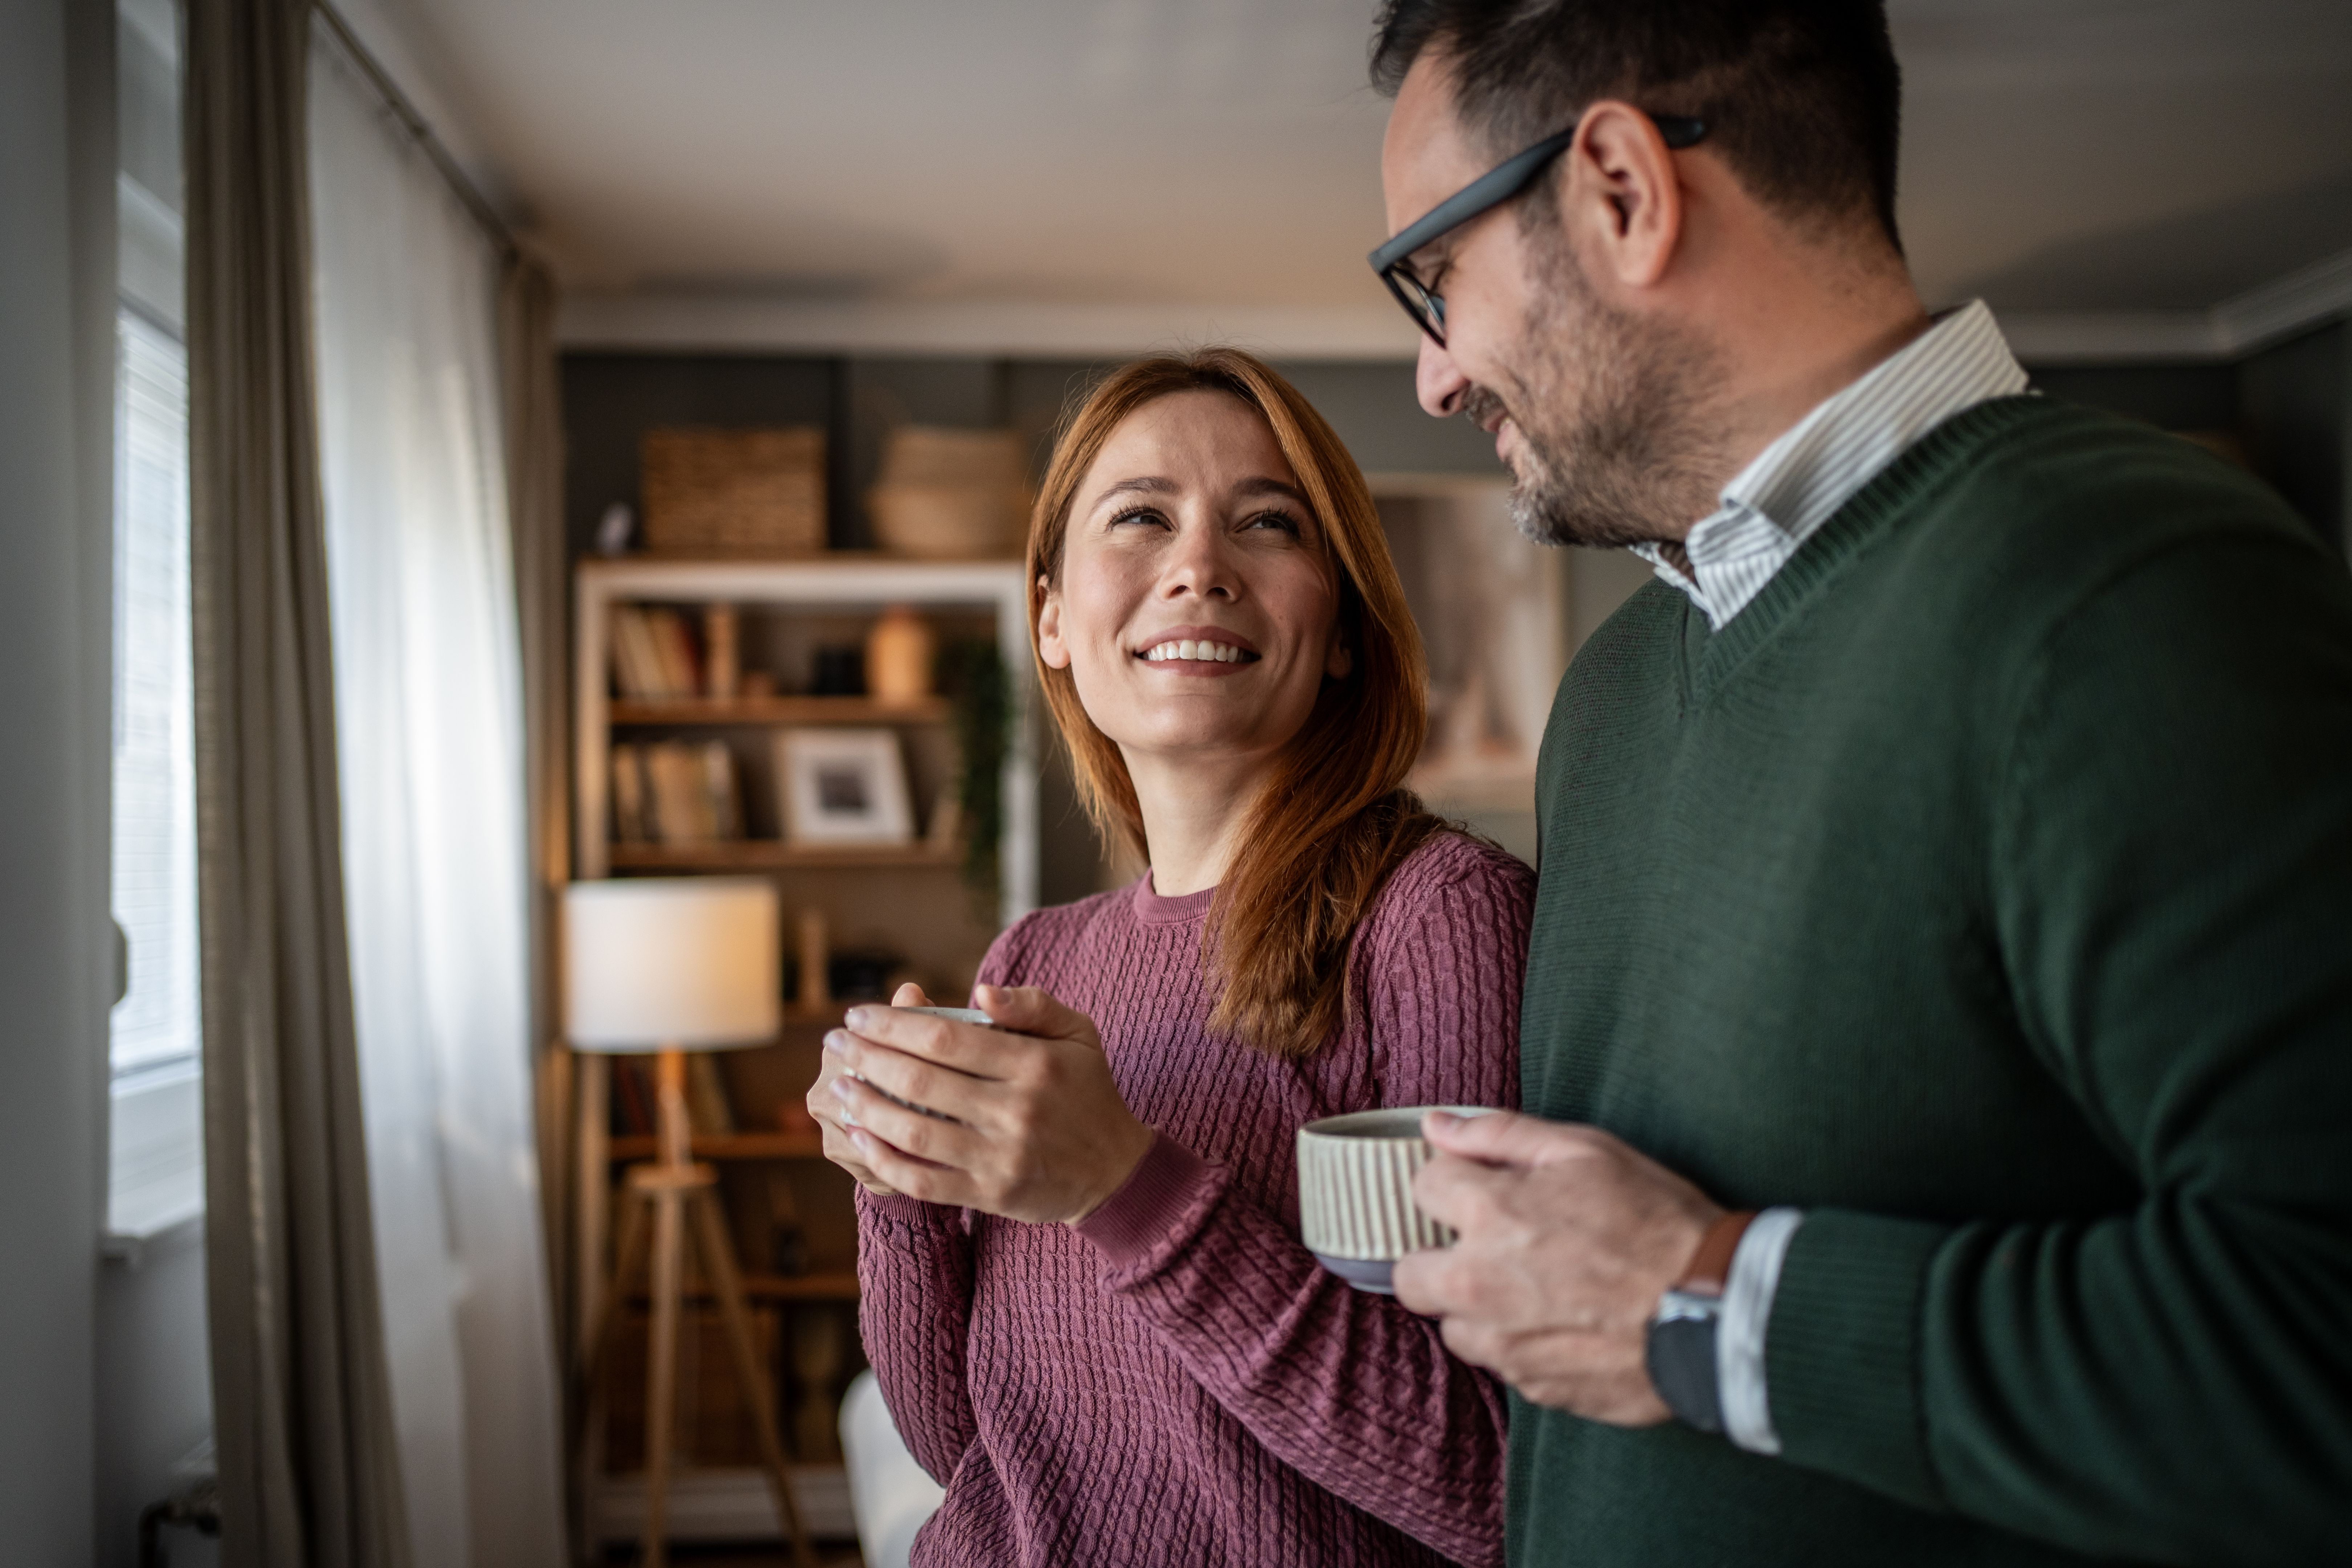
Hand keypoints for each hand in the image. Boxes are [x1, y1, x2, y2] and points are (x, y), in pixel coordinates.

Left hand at [823, 984, 1154, 1225]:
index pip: (946, 1038)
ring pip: (914, 1131)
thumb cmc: (1088, 1091)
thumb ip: (1032, 1005)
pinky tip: (859, 1134)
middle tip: (836, 1042)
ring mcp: (1001, 1157)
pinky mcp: (990, 1195)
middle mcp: (1016, 1111)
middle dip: (868, 1057)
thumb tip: (979, 991)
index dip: (894, 1024)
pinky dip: (883, 1158)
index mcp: (1035, 1064)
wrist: (1115, 1171)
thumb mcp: (1079, 1034)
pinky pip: (923, 1180)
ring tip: (841, 1085)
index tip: (858, 1014)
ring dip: (867, 1106)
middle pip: (922, 1081)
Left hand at [1390, 1110, 1722, 1423]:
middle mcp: (1479, 1284)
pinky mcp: (1533, 1387)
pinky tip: (1567, 1325)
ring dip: (1480, 1309)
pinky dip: (1522, 1345)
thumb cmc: (1657, 1221)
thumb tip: (1435, 1125)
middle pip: (1409, 1275)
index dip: (1455, 1184)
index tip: (1485, 1191)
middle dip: (1439, 1259)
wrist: (1717, 1311)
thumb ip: (1499, 1134)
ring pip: (1453, 1326)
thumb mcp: (1586, 1151)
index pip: (1422, 1188)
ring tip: (1539, 1291)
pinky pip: (1502, 1364)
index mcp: (1489, 1214)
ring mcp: (1503, 1343)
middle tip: (1490, 1250)